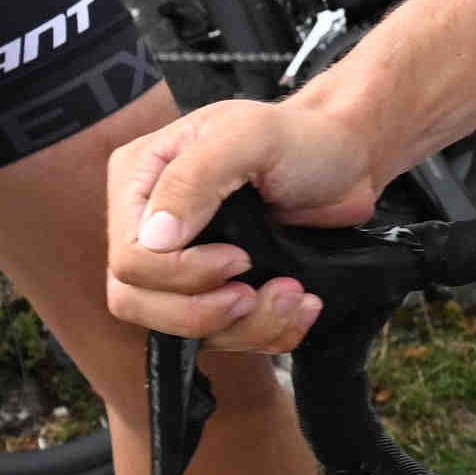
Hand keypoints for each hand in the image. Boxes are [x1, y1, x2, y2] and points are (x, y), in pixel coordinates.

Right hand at [108, 83, 398, 355]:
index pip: (129, 258)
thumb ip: (194, 179)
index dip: (179, 274)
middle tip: (255, 292)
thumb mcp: (249, 137)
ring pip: (180, 330)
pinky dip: (265, 333)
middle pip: (136, 302)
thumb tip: (154, 237)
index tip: (237, 259)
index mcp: (140, 179)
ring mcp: (180, 262)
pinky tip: (299, 306)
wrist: (347, 162)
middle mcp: (149, 224)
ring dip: (244, 326)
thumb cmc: (299, 138)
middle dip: (203, 312)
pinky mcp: (215, 290)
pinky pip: (221, 337)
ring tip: (293, 295)